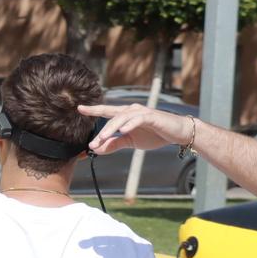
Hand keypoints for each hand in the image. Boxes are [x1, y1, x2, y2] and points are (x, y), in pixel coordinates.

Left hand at [77, 103, 195, 154]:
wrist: (177, 133)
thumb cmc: (154, 134)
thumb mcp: (130, 142)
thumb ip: (114, 144)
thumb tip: (96, 149)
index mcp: (125, 115)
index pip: (106, 112)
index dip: (93, 110)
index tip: (79, 108)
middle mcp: (132, 110)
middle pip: (112, 117)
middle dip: (101, 130)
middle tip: (92, 142)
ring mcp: (141, 112)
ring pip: (122, 118)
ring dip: (112, 128)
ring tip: (103, 138)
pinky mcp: (151, 116)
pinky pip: (138, 119)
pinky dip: (130, 125)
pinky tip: (123, 131)